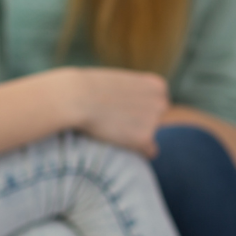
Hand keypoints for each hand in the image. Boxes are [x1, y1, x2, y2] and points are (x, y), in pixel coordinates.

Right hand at [54, 67, 168, 157]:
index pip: (158, 105)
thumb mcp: (119, 82)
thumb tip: (140, 118)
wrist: (74, 96)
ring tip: (110, 124)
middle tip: (113, 117)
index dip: (136, 107)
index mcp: (157, 86)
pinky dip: (135, 150)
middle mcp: (161, 102)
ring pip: (150, 137)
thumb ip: (135, 95)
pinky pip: (148, 152)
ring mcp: (154, 121)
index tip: (118, 104)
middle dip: (139, 122)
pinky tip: (116, 138)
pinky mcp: (144, 138)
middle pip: (157, 122)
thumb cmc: (88, 88)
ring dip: (133, 135)